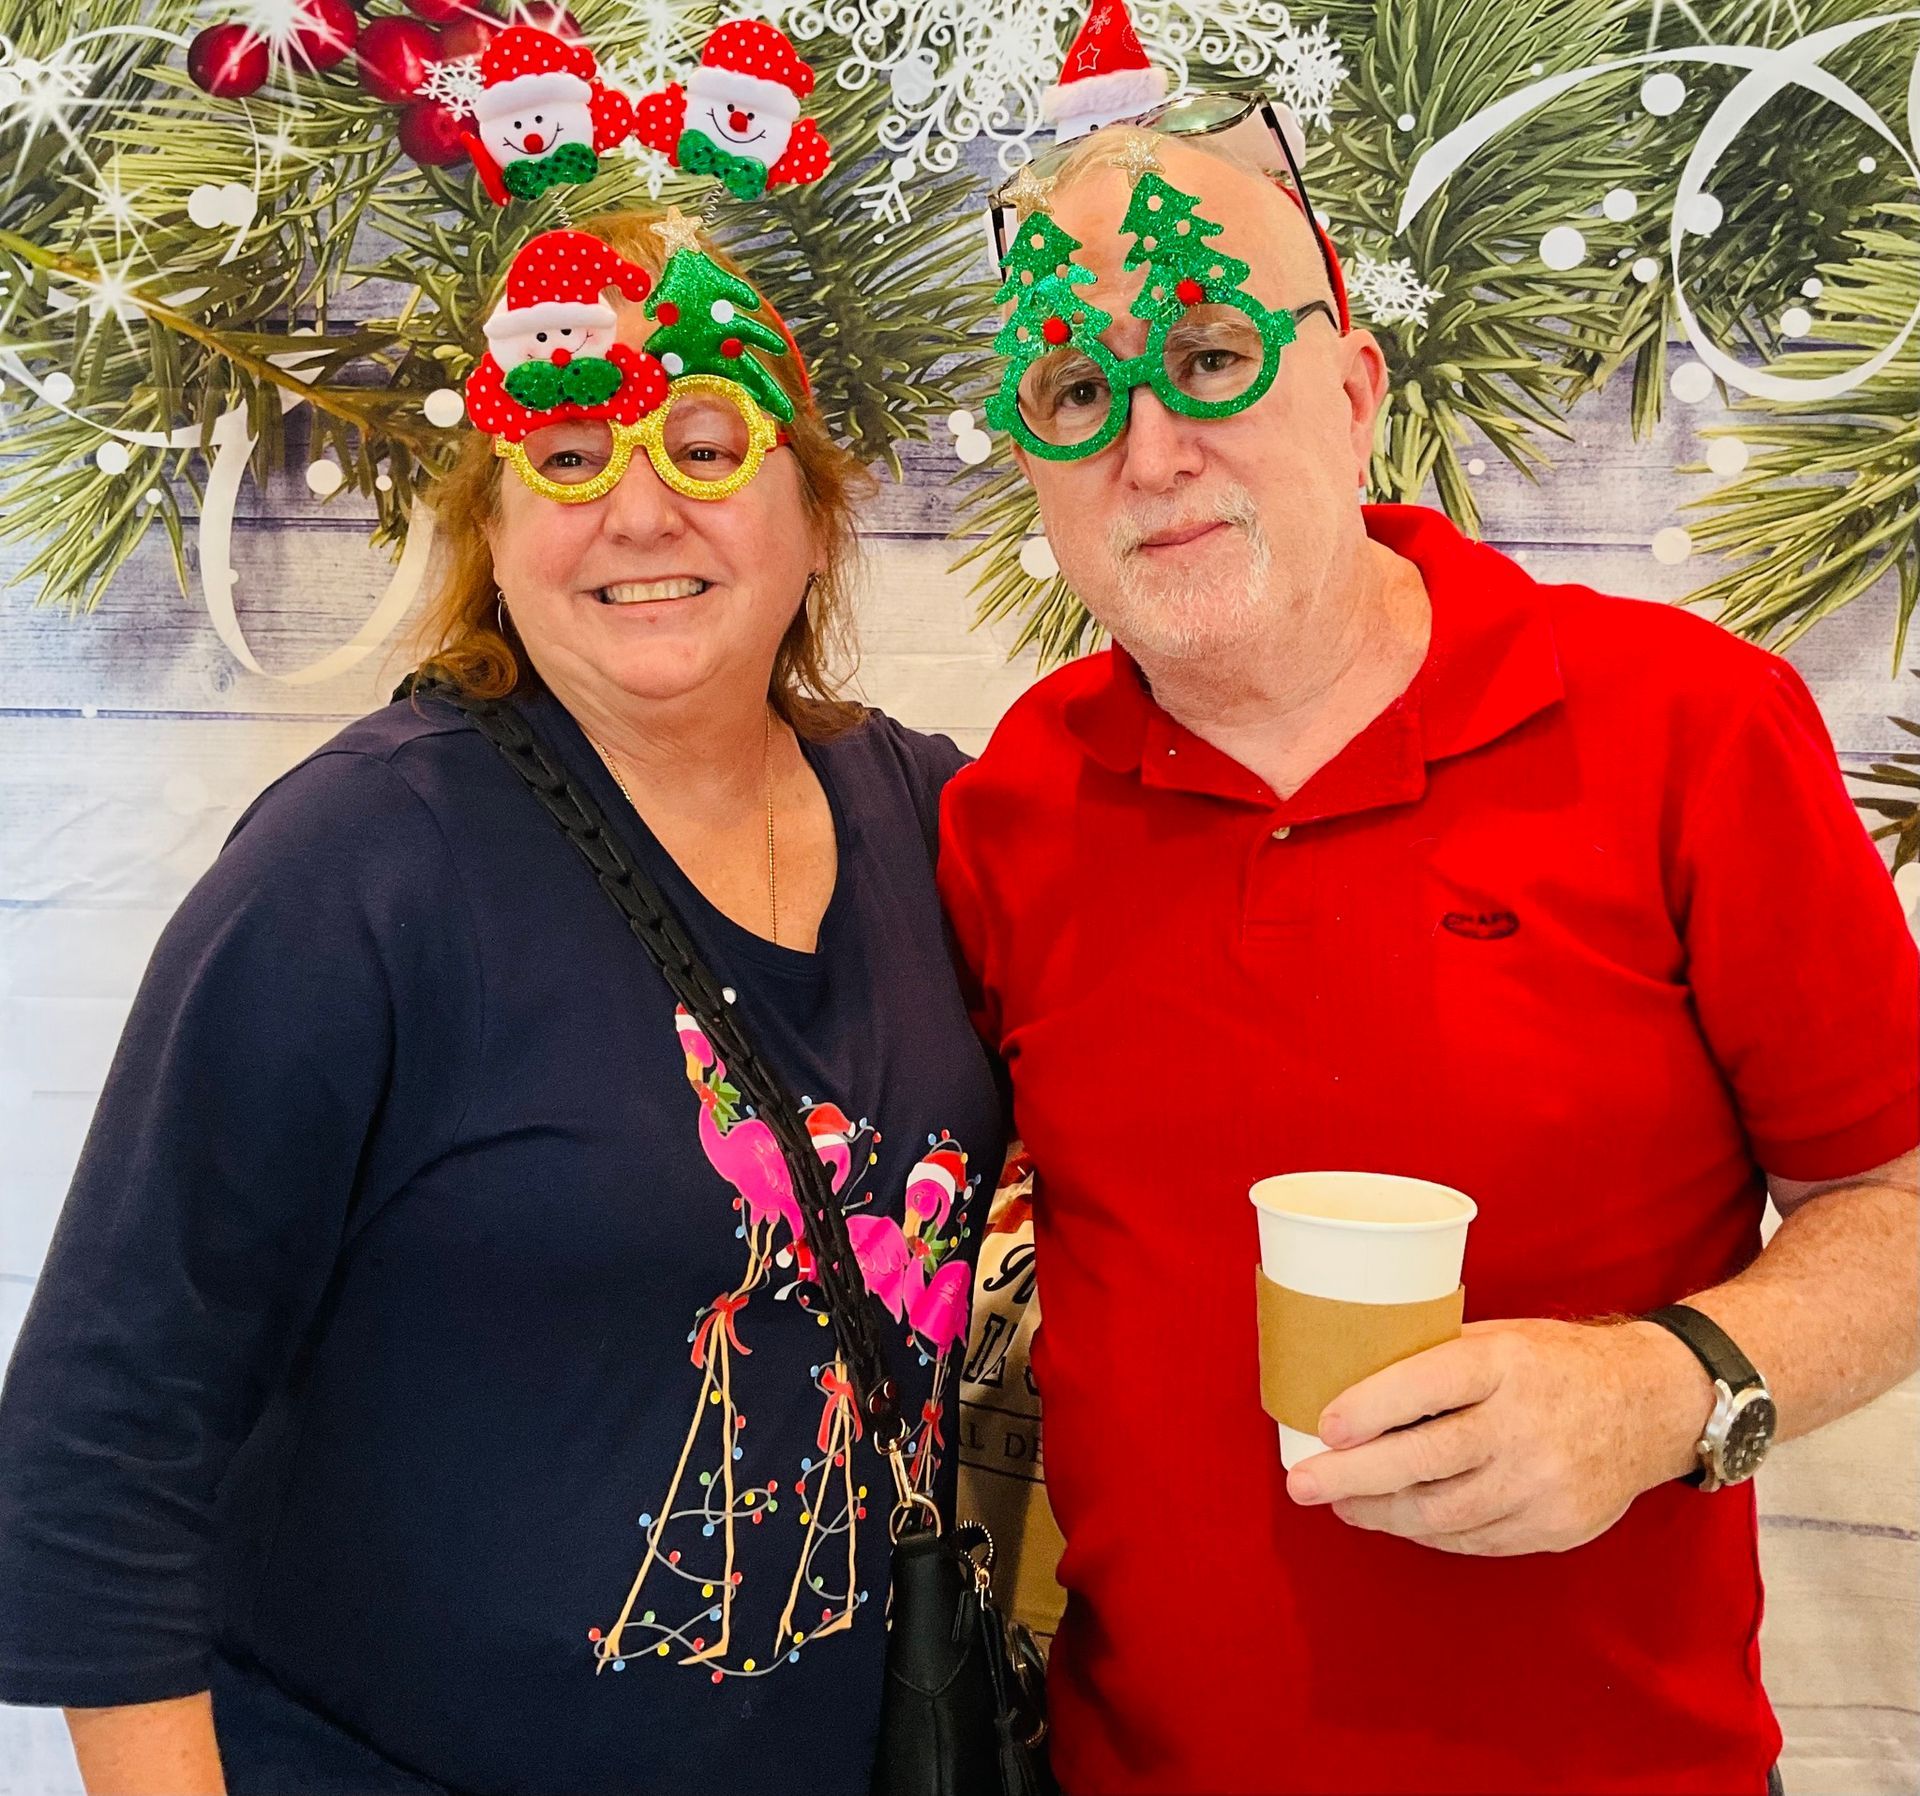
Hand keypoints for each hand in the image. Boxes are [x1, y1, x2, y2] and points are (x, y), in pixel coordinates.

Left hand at [1284, 1317, 1715, 1555]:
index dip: (1370, 1407)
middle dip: (1352, 1476)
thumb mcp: (1500, 1338)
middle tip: (1302, 1484)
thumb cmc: (1555, 1362)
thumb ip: (1438, 1360)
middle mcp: (1525, 1425)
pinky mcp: (1556, 1527)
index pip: (1427, 1384)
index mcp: (1506, 1364)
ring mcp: (1544, 1484)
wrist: (1652, 1405)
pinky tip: (1398, 1519)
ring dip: (1381, 1512)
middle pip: (1425, 1460)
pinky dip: (1428, 1532)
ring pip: (1443, 1513)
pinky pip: (1474, 1540)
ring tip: (1342, 1503)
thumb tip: (1349, 1379)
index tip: (1323, 1426)